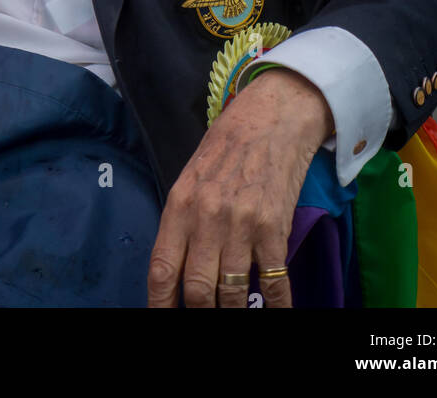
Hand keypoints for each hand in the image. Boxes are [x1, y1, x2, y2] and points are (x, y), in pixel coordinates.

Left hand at [147, 67, 333, 308]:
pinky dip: (275, 306)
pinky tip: (276, 313)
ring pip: (232, 293)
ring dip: (233, 313)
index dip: (160, 305)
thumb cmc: (229, 145)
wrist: (273, 117)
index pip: (162, 270)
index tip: (162, 320)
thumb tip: (177, 267)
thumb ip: (183, 219)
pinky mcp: (274, 228)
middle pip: (197, 290)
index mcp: (180, 204)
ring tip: (235, 315)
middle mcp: (207, 218)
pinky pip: (272, 282)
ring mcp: (241, 225)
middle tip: (204, 318)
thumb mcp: (192, 175)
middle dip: (199, 314)